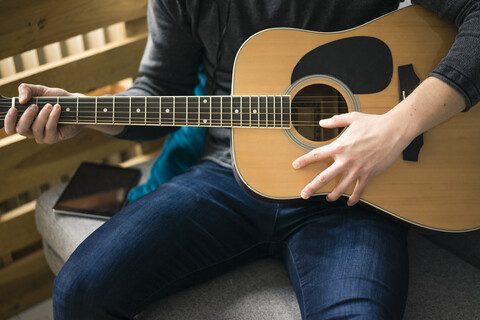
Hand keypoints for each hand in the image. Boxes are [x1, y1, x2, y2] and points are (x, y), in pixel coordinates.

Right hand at [4, 83, 84, 143]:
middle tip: (35, 105)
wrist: (76, 105)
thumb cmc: (56, 98)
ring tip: (50, 105)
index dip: (8, 120)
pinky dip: (53, 117)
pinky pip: (49, 129)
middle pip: (21, 129)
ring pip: (36, 129)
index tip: (13, 108)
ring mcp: (41, 136)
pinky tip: (58, 108)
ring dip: (43, 115)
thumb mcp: (40, 90)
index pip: (10, 127)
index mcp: (24, 121)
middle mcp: (30, 131)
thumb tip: (21, 100)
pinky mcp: (53, 138)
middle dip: (27, 116)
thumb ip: (26, 89)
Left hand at [292, 111, 412, 205]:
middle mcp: (345, 160)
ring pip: (340, 188)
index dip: (304, 161)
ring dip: (332, 196)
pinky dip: (354, 198)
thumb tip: (321, 123)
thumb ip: (334, 120)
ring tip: (327, 199)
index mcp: (339, 146)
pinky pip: (359, 190)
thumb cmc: (373, 123)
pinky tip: (349, 202)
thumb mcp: (351, 117)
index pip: (316, 155)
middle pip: (323, 177)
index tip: (295, 165)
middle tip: (304, 194)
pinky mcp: (368, 174)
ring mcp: (357, 169)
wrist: (394, 131)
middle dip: (312, 187)